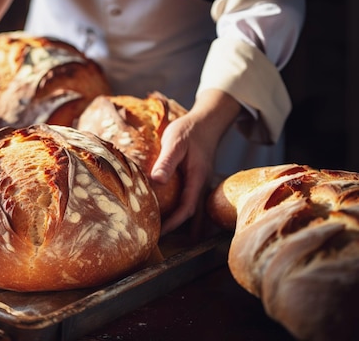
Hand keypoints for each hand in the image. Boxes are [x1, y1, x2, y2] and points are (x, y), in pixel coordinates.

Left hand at [151, 89, 240, 234]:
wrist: (207, 120)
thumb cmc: (189, 130)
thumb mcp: (174, 142)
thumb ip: (166, 161)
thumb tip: (156, 181)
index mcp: (197, 178)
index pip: (187, 208)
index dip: (175, 223)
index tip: (161, 233)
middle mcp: (202, 183)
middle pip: (195, 214)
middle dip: (184, 230)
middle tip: (167, 243)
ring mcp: (202, 181)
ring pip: (197, 209)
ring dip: (188, 224)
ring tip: (175, 238)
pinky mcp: (198, 177)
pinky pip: (194, 199)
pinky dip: (186, 210)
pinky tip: (177, 213)